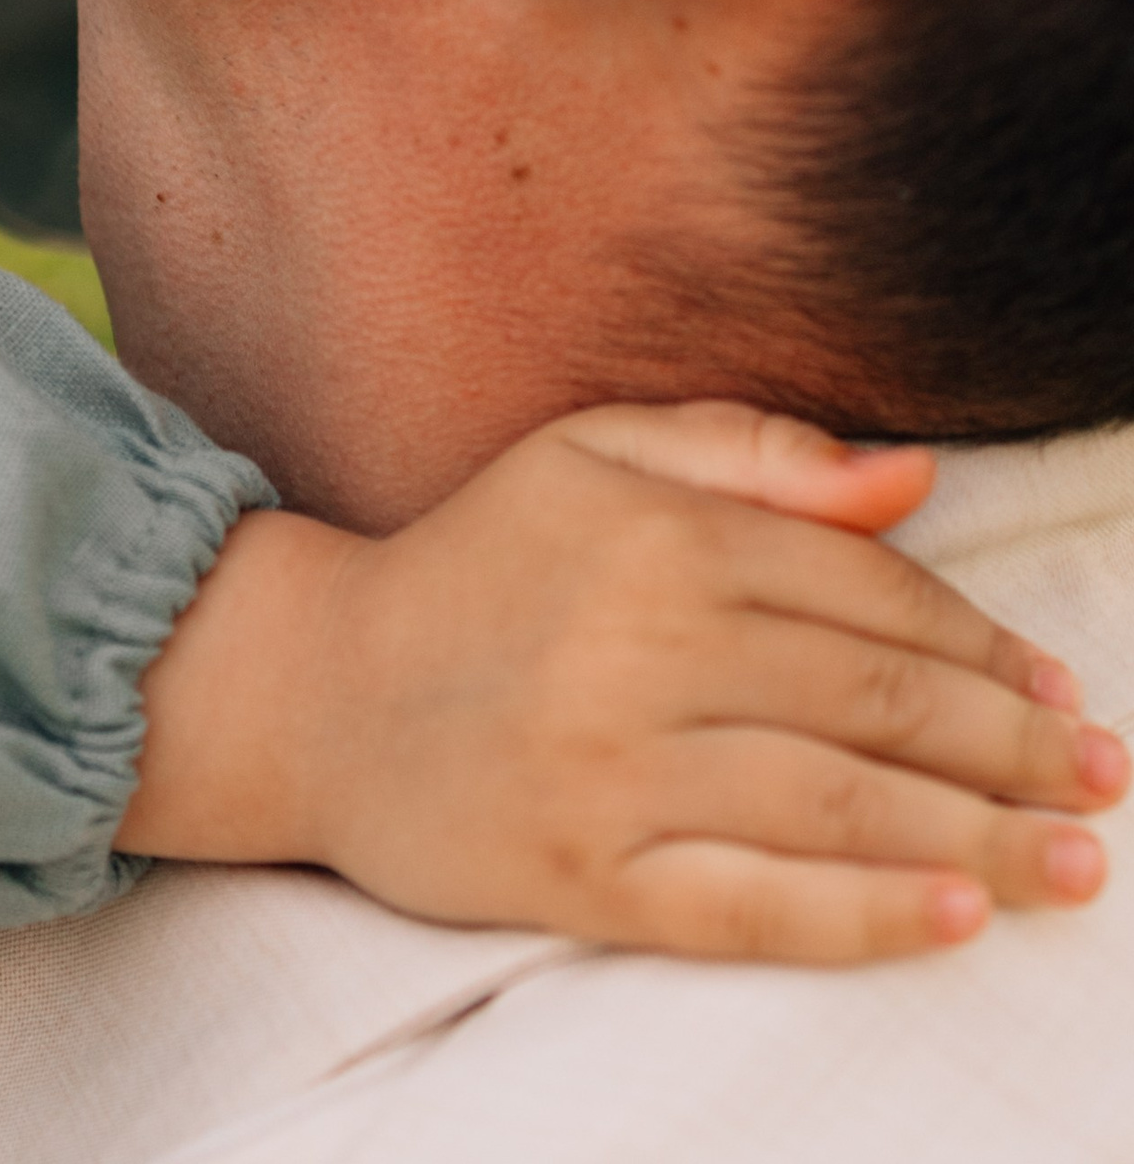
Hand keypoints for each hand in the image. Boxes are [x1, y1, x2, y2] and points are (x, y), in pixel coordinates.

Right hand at [116, 400, 1128, 962]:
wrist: (315, 688)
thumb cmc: (477, 561)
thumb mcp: (594, 453)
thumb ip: (753, 453)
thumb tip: (912, 477)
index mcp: (657, 535)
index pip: (863, 594)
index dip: (976, 644)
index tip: (1055, 688)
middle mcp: (644, 648)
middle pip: (874, 705)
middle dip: (1012, 748)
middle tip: (1104, 779)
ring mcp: (615, 770)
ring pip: (838, 808)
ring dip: (979, 839)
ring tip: (1075, 863)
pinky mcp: (585, 877)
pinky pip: (754, 907)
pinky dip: (865, 915)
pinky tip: (955, 914)